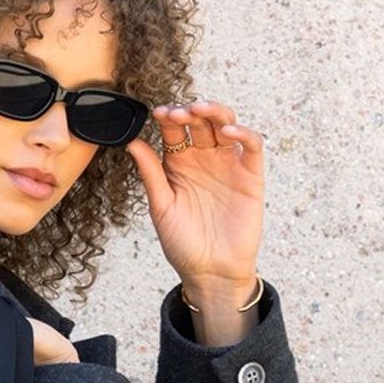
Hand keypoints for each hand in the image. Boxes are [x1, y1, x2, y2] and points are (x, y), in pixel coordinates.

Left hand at [125, 96, 263, 309]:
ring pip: (225, 124)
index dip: (167, 117)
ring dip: (214, 112)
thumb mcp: (161, 206)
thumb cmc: (183, 244)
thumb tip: (131, 142)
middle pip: (200, 121)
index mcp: (179, 164)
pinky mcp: (251, 175)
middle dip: (189, 111)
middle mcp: (204, 159)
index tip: (157, 113)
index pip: (174, 130)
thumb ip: (150, 174)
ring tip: (199, 110)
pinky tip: (227, 133)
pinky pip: (252, 146)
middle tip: (177, 113)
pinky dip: (243, 133)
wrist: (211, 272)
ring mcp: (228, 164)